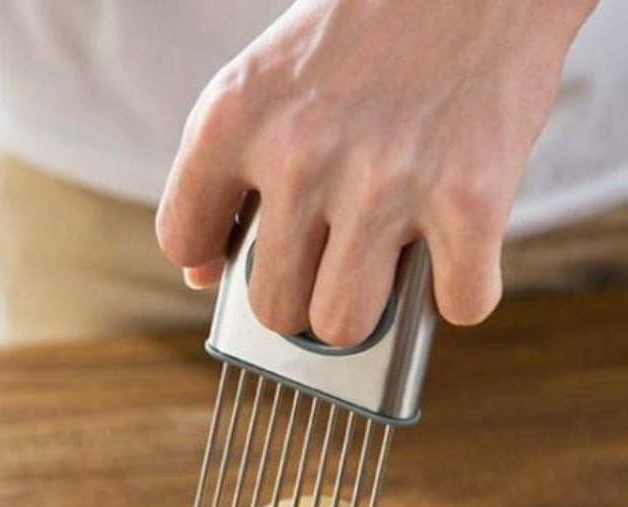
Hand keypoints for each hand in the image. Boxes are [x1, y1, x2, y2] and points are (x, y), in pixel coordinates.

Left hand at [157, 0, 596, 344]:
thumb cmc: (365, 34)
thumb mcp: (267, 83)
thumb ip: (227, 176)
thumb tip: (203, 276)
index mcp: (234, 117)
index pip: (184, 240)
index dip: (214, 257)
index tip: (245, 250)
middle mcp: (301, 152)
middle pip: (272, 306)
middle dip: (302, 295)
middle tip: (331, 259)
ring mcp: (385, 181)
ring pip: (344, 325)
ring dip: (369, 308)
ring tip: (387, 260)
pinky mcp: (470, 198)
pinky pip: (455, 304)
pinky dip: (461, 288)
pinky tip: (459, 246)